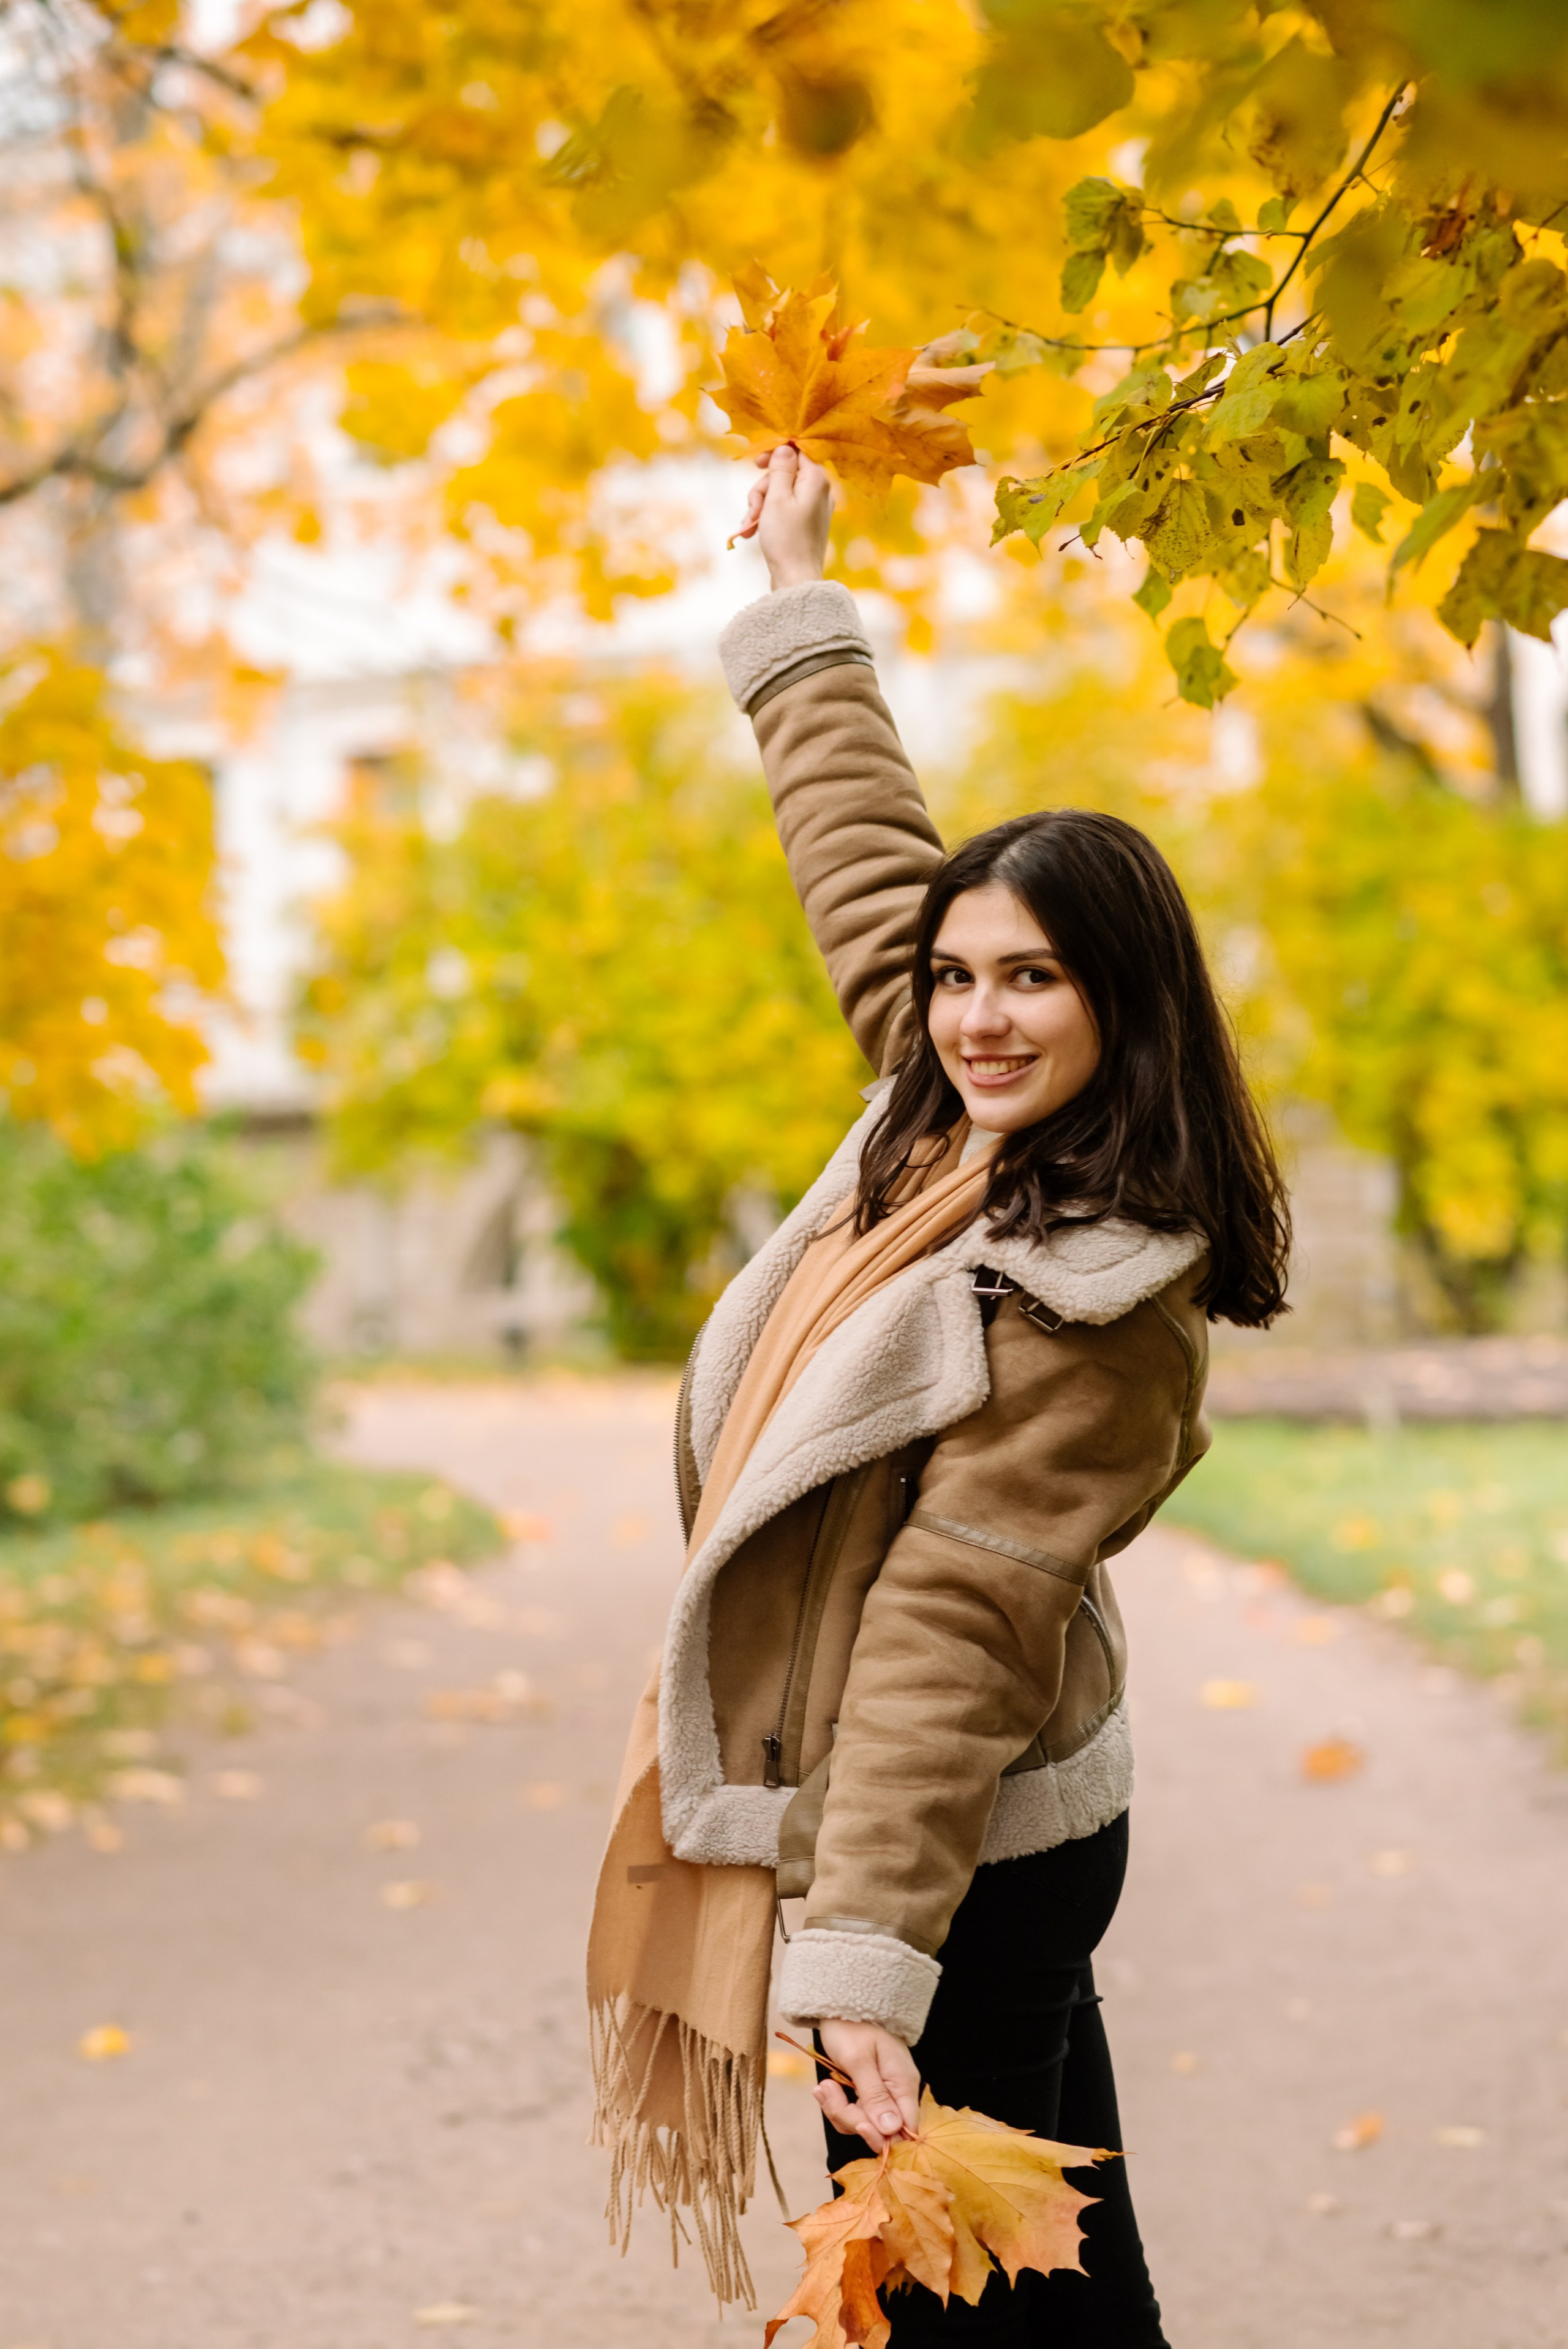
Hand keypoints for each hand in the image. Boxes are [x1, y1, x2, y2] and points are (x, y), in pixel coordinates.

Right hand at [732, 443, 832, 588]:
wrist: (795, 580)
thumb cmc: (786, 540)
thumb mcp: (777, 498)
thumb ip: (781, 469)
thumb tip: (785, 448)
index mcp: (817, 480)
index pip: (796, 452)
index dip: (774, 455)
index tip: (756, 463)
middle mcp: (820, 491)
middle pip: (784, 474)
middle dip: (763, 490)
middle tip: (753, 510)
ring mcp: (814, 508)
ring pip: (780, 493)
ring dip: (761, 506)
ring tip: (749, 527)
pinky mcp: (806, 524)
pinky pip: (784, 510)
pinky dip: (768, 517)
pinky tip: (753, 532)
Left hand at [814, 2019, 920, 2155]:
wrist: (841, 2005)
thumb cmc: (851, 2027)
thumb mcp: (859, 2061)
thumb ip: (875, 2097)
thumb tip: (892, 2131)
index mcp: (903, 2084)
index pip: (904, 2129)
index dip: (882, 2136)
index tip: (857, 2125)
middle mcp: (897, 2092)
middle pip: (879, 2129)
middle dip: (849, 2116)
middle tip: (828, 2091)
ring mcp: (883, 2093)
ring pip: (863, 2122)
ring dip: (838, 2109)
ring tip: (823, 2086)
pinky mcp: (868, 2092)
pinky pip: (854, 2111)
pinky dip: (837, 2103)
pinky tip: (825, 2087)